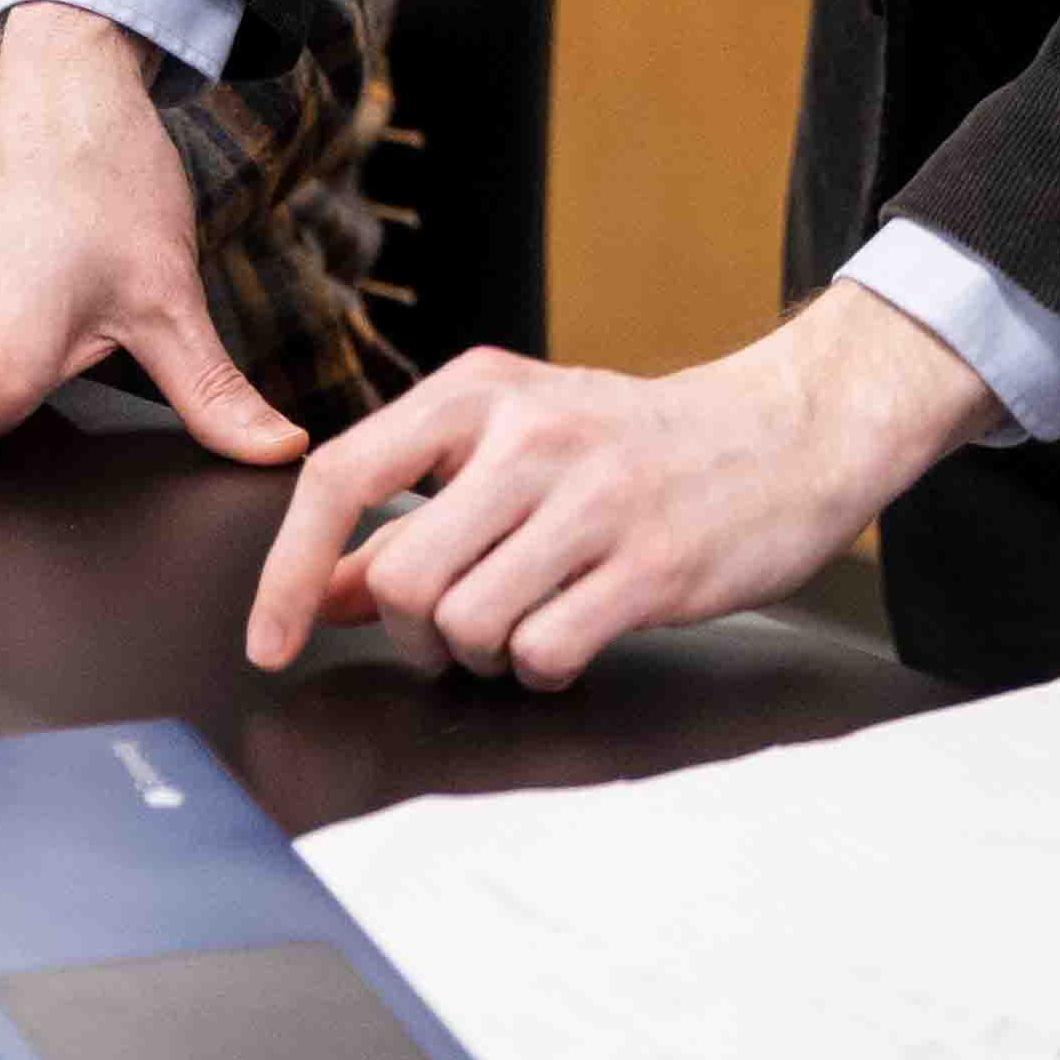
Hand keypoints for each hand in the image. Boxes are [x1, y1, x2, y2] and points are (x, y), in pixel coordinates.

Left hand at [242, 283, 996, 688]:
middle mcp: (530, 434)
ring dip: (483, 652)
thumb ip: (415, 512)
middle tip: (459, 623)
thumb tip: (326, 589)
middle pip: (400, 578)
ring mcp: (594, 499)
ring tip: (529, 619)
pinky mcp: (652, 566)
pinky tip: (576, 632)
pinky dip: (542, 669)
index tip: (271, 641)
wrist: (788, 432)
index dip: (287, 573)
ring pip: (466, 625)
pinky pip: (542, 655)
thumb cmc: (639, 444)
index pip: (340, 476)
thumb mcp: (515, 447)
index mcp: (479, 390)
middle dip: (415, 630)